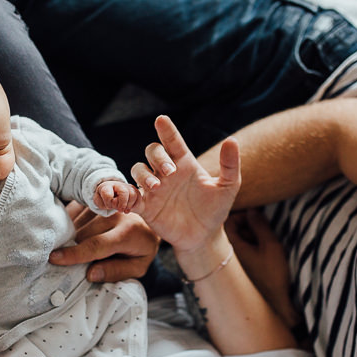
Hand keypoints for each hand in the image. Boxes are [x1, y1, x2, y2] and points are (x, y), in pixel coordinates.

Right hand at [49, 202, 159, 281]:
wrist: (152, 219)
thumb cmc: (142, 247)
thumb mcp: (138, 266)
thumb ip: (116, 272)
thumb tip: (90, 274)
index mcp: (128, 233)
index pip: (96, 245)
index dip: (74, 254)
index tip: (54, 259)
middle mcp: (115, 214)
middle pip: (81, 235)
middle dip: (71, 248)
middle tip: (66, 260)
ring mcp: (104, 204)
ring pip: (75, 223)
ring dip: (70, 236)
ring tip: (72, 245)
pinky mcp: (96, 198)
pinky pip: (74, 211)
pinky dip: (69, 223)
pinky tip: (74, 231)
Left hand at [93, 180, 140, 213]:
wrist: (114, 197)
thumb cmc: (106, 200)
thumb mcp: (100, 203)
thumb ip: (102, 204)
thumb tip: (112, 204)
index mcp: (107, 186)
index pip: (107, 193)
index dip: (108, 202)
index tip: (108, 205)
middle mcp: (118, 185)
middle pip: (123, 192)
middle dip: (121, 204)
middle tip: (119, 210)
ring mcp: (128, 187)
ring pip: (133, 195)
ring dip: (128, 206)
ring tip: (124, 210)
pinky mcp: (136, 191)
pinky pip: (138, 198)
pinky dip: (134, 206)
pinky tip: (128, 209)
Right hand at [131, 115, 240, 253]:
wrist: (204, 236)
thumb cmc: (215, 209)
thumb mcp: (228, 187)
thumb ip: (230, 164)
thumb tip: (231, 140)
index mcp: (184, 163)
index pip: (173, 142)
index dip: (167, 130)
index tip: (161, 119)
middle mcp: (166, 173)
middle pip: (152, 152)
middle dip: (158, 157)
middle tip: (170, 171)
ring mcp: (154, 189)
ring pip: (138, 170)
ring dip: (143, 175)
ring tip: (156, 187)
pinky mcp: (146, 207)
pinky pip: (129, 196)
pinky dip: (125, 195)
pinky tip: (129, 200)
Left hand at [225, 209, 300, 328]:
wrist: (275, 305)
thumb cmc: (272, 276)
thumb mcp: (270, 246)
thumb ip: (260, 225)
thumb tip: (252, 210)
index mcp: (229, 247)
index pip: (226, 222)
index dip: (240, 216)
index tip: (255, 217)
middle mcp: (225, 256)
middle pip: (230, 232)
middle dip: (246, 226)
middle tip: (262, 229)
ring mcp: (231, 266)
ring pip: (236, 243)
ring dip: (249, 238)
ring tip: (265, 243)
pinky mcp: (239, 273)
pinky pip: (240, 254)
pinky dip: (250, 249)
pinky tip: (264, 255)